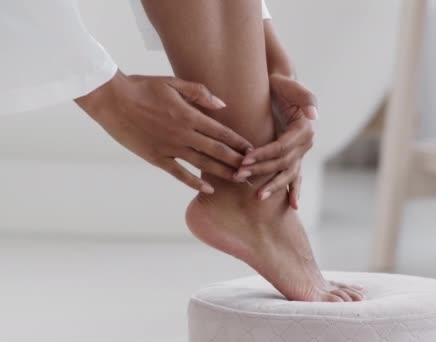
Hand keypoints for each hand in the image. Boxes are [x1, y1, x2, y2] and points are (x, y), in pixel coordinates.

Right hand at [75, 70, 252, 192]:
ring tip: (238, 180)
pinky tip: (208, 189)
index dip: (239, 142)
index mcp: (189, 115)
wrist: (111, 99)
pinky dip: (194, 182)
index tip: (252, 150)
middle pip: (217, 150)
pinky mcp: (156, 157)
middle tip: (252, 170)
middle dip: (237, 161)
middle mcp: (183, 134)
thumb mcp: (172, 83)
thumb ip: (199, 93)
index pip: (221, 131)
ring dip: (222, 172)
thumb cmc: (142, 87)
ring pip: (202, 163)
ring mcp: (169, 147)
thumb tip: (222, 105)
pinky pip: (179, 173)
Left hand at [235, 74, 316, 208]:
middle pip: (282, 163)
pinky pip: (293, 176)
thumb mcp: (290, 85)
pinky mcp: (293, 157)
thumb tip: (314, 115)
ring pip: (288, 174)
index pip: (282, 147)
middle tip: (239, 175)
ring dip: (273, 186)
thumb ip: (305, 97)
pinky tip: (292, 206)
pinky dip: (293, 190)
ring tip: (257, 197)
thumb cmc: (281, 84)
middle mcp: (305, 143)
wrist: (279, 86)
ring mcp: (300, 152)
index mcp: (304, 130)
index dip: (263, 154)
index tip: (244, 159)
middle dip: (261, 171)